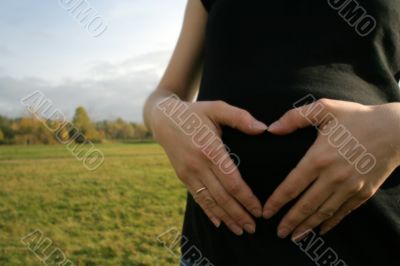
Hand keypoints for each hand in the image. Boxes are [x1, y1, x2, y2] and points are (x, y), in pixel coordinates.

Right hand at [152, 95, 267, 234]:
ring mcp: (188, 173)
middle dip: (239, 214)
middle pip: (222, 197)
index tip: (259, 210)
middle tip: (254, 228)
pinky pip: (197, 198)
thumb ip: (240, 117)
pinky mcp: (182, 177)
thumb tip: (263, 128)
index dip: (247, 199)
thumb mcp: (217, 108)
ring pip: (210, 201)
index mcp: (210, 150)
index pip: (232, 181)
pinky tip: (218, 223)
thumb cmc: (195, 113)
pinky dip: (209, 212)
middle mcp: (198, 165)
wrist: (164, 119)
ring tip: (240, 230)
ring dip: (226, 218)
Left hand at [262, 98, 399, 239]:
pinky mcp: (363, 192)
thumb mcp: (324, 109)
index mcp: (319, 158)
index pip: (292, 186)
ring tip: (295, 236)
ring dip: (307, 226)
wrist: (396, 129)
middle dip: (290, 221)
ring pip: (324, 212)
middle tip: (278, 233)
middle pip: (306, 205)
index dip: (277, 201)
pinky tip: (321, 229)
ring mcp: (350, 187)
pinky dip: (331, 222)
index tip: (266, 212)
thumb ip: (295, 117)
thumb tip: (271, 129)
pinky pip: (343, 212)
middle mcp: (333, 177)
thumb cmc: (357, 117)